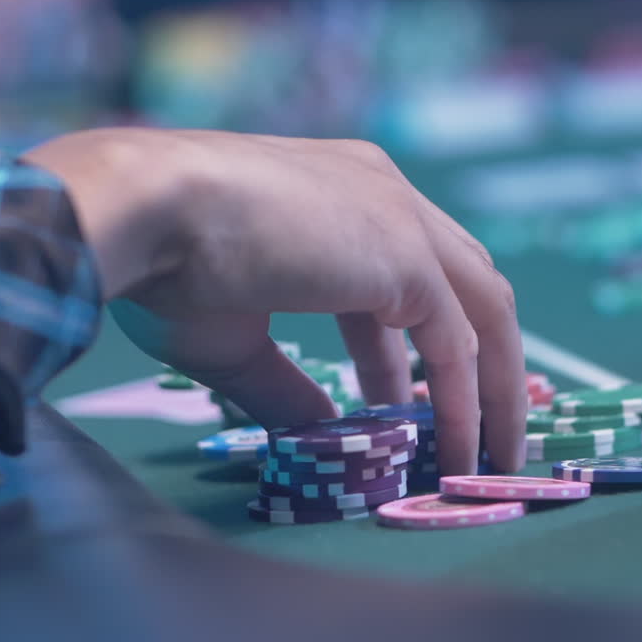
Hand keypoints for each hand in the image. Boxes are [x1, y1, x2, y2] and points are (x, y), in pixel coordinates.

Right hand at [24, 128, 525, 474]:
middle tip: (473, 427)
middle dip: (478, 358)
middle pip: (467, 281)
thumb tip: (319, 428)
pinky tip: (460, 446)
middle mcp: (383, 193)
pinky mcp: (406, 256)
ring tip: (489, 453)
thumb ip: (284, 382)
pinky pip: (459, 341)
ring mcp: (401, 219)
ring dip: (495, 384)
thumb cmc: (165, 260)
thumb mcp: (234, 334)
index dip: (412, 340)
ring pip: (484, 307)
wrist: (147, 205)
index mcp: (341, 190)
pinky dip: (469, 397)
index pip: (407, 265)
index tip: (406, 398)